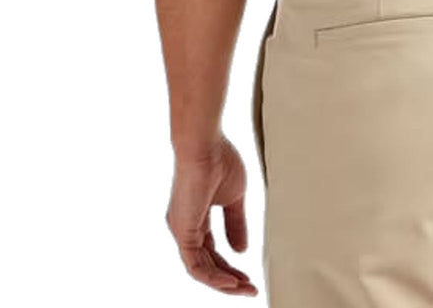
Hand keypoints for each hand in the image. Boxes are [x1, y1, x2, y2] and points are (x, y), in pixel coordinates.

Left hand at [165, 134, 258, 295]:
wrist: (205, 144)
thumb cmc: (220, 160)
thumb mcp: (235, 197)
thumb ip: (236, 224)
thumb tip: (242, 250)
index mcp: (196, 218)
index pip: (212, 252)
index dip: (231, 266)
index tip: (250, 275)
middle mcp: (185, 228)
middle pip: (207, 265)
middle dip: (229, 280)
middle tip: (250, 288)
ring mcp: (181, 231)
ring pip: (200, 270)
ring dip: (223, 283)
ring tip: (244, 288)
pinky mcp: (182, 232)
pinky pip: (195, 265)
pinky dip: (213, 277)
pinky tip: (231, 282)